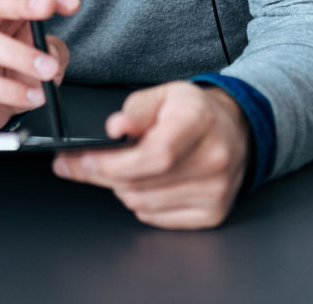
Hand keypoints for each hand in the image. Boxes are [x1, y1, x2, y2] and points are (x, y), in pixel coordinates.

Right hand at [0, 0, 79, 132]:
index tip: (72, 3)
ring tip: (48, 70)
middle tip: (48, 8)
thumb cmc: (7, 76)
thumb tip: (53, 54)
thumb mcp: (38, 61)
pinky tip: (33, 97)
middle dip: (21, 1)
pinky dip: (10, 90)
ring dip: (20, 54)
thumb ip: (53, 52)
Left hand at [52, 82, 251, 228]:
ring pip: (144, 204)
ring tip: (115, 168)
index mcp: (198, 122)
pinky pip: (157, 218)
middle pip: (143, 183)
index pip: (154, 155)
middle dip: (102, 174)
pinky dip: (139, 203)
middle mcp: (213, 160)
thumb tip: (114, 128)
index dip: (113, 162)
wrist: (233, 130)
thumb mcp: (161, 94)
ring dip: (119, 188)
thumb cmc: (192, 111)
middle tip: (79, 162)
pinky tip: (141, 182)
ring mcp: (216, 192)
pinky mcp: (212, 214)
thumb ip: (134, 110)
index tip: (84, 158)